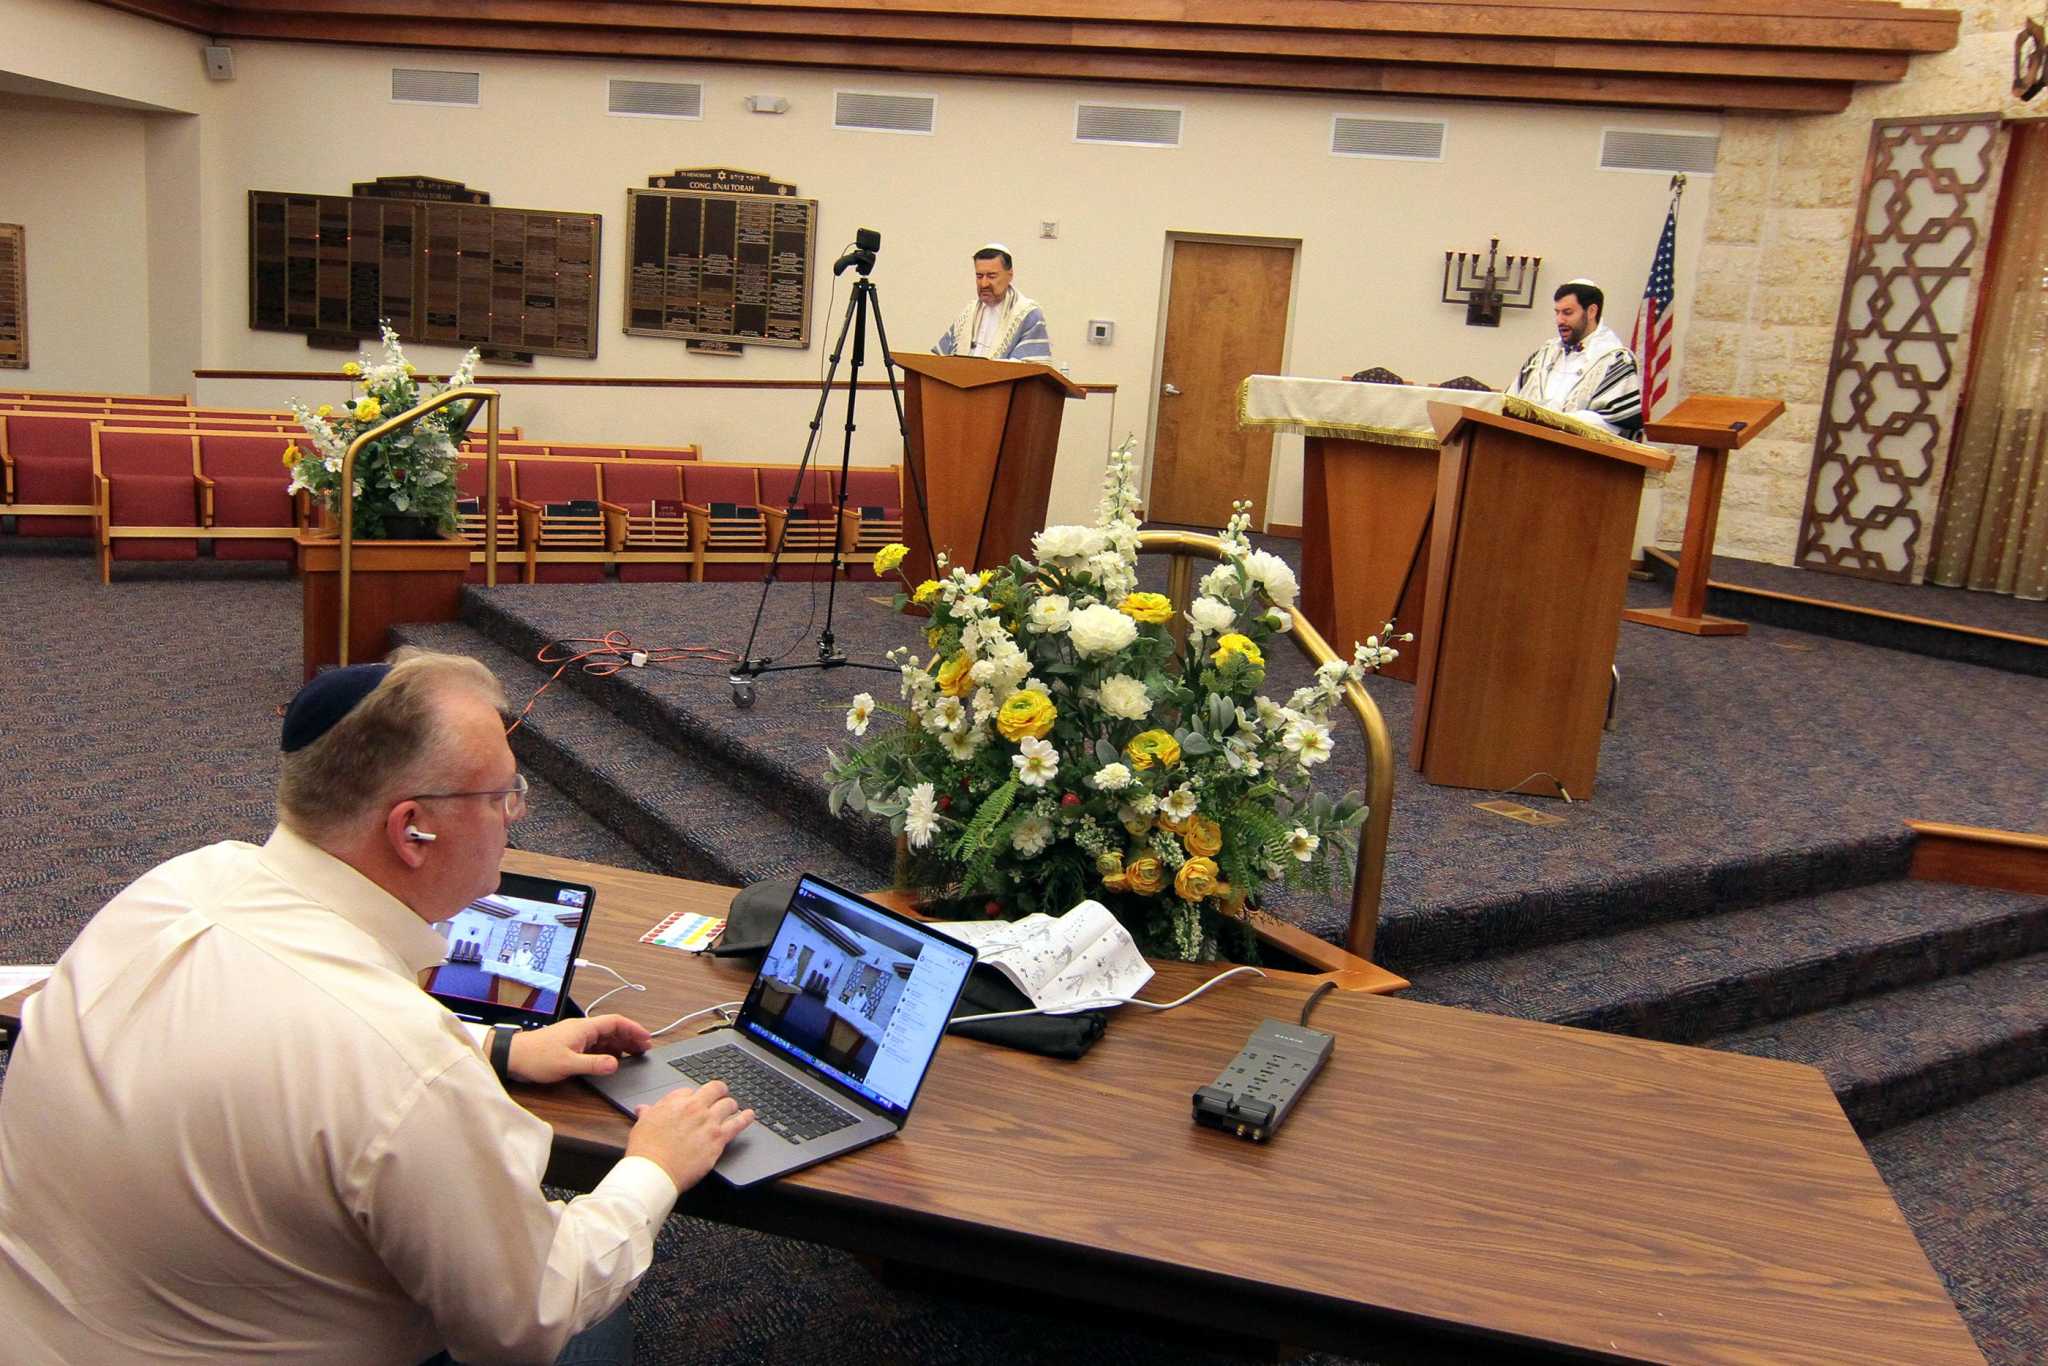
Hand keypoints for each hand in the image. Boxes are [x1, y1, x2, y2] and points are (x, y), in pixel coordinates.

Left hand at [506, 1014, 653, 1084]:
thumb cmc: (536, 1057)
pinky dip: (607, 1051)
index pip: (616, 1022)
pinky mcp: (570, 1046)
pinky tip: (611, 1060)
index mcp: (584, 1028)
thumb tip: (616, 1064)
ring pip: (604, 1037)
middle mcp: (582, 1029)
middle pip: (612, 1029)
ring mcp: (576, 1037)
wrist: (512, 1057)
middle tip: (644, 1049)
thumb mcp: (567, 1064)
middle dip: (630, 1037)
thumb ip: (593, 1064)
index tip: (646, 1038)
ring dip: (620, 1044)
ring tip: (633, 1055)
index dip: (633, 1028)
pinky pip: (595, 1045)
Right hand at [625, 1081, 753, 1191]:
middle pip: (715, 1089)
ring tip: (733, 1108)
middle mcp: (694, 1108)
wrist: (655, 1170)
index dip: (693, 1097)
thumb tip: (644, 1108)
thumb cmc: (646, 1150)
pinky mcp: (718, 1139)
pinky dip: (746, 1118)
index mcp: (675, 1102)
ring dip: (730, 1105)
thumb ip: (648, 1113)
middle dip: (718, 1092)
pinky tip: (750, 1115)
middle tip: (719, 1096)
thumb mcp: (642, 1124)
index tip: (694, 1103)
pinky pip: (738, 1123)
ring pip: (729, 1104)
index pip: (690, 1091)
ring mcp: (709, 1122)